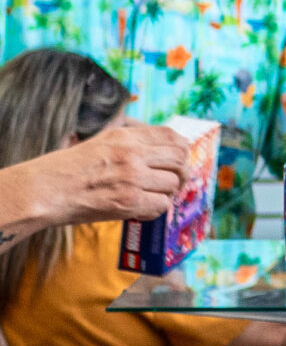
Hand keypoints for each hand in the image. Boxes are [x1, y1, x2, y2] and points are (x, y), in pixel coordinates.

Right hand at [18, 124, 194, 227]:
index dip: (182, 149)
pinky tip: (140, 208)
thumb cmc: (68, 169)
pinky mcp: (129, 202)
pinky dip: (154, 209)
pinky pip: (161, 205)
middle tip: (174, 181)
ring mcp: (132, 178)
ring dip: (164, 193)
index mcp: (125, 136)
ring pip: (172, 185)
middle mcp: (132, 154)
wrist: (44, 191)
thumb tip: (163, 145)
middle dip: (181, 172)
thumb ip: (131, 142)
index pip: (172, 136)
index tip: (181, 159)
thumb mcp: (100, 142)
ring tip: (148, 196)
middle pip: (180, 160)